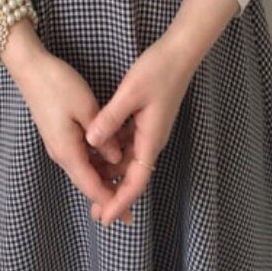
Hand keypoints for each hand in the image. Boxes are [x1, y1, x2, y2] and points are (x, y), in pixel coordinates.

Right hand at [5, 38, 131, 223]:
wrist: (30, 69)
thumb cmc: (58, 85)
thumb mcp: (87, 108)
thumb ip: (104, 136)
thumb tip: (117, 158)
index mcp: (68, 151)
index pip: (92, 186)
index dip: (111, 202)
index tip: (129, 216)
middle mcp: (62, 154)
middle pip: (88, 183)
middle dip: (109, 197)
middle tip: (132, 213)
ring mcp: (59, 145)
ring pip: (86, 170)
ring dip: (104, 180)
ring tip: (126, 190)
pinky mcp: (60, 135)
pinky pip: (82, 157)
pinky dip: (97, 164)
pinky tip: (112, 162)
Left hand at [83, 28, 200, 226]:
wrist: (180, 52)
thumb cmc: (158, 70)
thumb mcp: (130, 93)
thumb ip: (110, 118)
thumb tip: (91, 142)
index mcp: (150, 139)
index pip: (135, 181)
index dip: (120, 202)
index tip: (105, 218)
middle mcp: (151, 140)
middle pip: (132, 176)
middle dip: (114, 195)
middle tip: (95, 213)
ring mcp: (150, 131)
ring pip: (129, 162)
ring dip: (113, 176)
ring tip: (93, 189)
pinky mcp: (146, 121)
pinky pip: (129, 145)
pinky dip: (115, 156)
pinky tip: (99, 156)